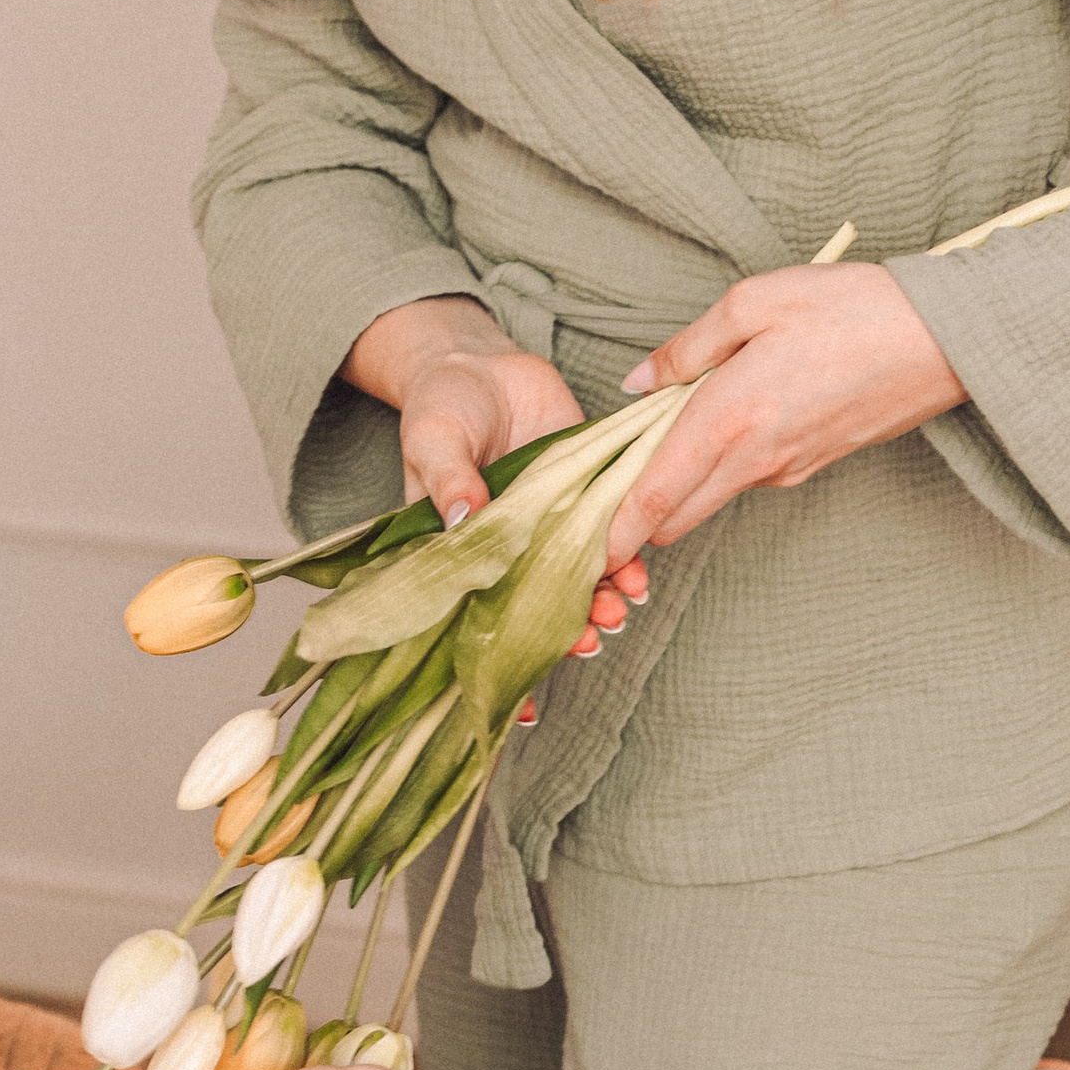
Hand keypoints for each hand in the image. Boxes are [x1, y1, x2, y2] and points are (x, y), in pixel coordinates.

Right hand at [343, 296, 644, 655]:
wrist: (478, 360)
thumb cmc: (439, 405)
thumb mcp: (431, 438)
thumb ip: (447, 479)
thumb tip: (463, 519)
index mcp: (460, 548)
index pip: (474, 619)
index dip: (495, 664)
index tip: (522, 709)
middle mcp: (508, 545)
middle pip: (534, 606)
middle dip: (562, 632)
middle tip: (586, 642)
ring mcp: (547, 520)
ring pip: (575, 577)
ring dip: (598, 602)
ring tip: (617, 613)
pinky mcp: (582, 488)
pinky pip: (606, 530)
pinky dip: (625, 556)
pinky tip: (638, 574)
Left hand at [603, 262, 966, 563]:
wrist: (946, 338)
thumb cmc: (852, 308)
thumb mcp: (755, 302)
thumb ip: (687, 348)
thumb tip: (637, 381)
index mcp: (728, 419)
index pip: (653, 498)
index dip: (611, 532)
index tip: (578, 550)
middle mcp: (755, 459)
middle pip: (675, 516)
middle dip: (634, 519)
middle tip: (598, 497)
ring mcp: (788, 469)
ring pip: (710, 496)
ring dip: (677, 487)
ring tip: (654, 444)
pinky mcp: (814, 466)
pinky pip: (748, 476)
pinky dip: (719, 466)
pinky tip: (721, 421)